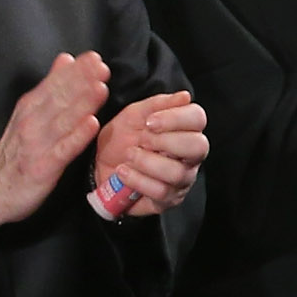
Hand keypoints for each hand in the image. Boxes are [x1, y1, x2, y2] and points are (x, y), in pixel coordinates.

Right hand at [0, 52, 107, 237]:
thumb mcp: (28, 114)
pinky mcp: (43, 167)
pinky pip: (63, 149)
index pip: (53, 84)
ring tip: (100, 88)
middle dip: (81, 81)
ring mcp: (37, 144)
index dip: (74, 71)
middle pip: (58, 98)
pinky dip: (76, 136)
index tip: (93, 57)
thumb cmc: (16, 153)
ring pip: (62, 120)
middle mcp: (31, 122)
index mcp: (29, 108)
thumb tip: (65, 59)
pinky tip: (91, 124)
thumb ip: (49, 87)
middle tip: (100, 67)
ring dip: (81, 103)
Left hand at [92, 89, 209, 216]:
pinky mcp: (167, 199)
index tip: (150, 121)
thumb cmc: (121, 138)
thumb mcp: (133, 115)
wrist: (98, 165)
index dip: (176, 118)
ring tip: (129, 156)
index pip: (198, 119)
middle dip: (166, 141)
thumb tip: (184, 96)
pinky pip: (160, 192)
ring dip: (148, 162)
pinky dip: (138, 180)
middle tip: (142, 139)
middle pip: (198, 147)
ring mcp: (181, 179)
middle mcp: (189, 156)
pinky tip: (123, 172)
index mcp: (184, 130)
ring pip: (177, 172)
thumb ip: (156, 105)